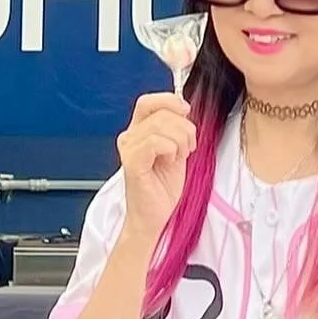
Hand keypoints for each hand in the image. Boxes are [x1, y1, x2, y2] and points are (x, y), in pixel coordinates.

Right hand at [116, 92, 195, 248]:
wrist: (154, 217)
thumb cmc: (163, 188)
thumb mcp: (176, 151)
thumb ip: (176, 130)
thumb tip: (184, 110)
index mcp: (138, 132)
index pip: (149, 102)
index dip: (170, 101)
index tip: (186, 112)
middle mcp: (130, 137)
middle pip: (160, 113)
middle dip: (183, 127)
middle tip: (188, 147)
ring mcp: (129, 149)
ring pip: (160, 126)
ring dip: (180, 140)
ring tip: (180, 156)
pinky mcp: (132, 162)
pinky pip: (156, 142)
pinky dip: (171, 149)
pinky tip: (171, 161)